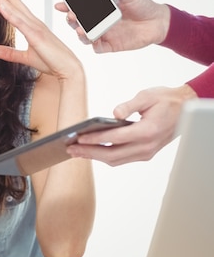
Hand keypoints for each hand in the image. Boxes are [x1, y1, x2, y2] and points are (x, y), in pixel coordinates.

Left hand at [0, 0, 81, 79]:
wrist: (67, 69)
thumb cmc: (51, 61)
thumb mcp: (25, 57)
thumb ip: (10, 53)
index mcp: (32, 25)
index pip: (16, 7)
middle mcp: (34, 22)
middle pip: (15, 2)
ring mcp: (36, 27)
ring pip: (16, 9)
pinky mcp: (36, 36)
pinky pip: (21, 24)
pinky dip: (11, 15)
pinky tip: (1, 7)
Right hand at [55, 0, 170, 52]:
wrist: (158, 22)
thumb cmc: (143, 6)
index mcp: (99, 9)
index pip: (79, 8)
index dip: (68, 7)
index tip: (61, 5)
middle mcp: (98, 22)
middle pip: (78, 23)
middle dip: (71, 19)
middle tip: (70, 15)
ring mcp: (104, 34)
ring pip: (84, 36)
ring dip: (79, 33)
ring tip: (79, 29)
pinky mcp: (111, 45)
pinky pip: (97, 47)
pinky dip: (93, 44)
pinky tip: (93, 39)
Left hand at [66, 85, 196, 164]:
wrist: (185, 109)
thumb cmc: (166, 101)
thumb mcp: (147, 96)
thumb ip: (129, 105)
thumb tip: (114, 114)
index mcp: (147, 131)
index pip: (116, 138)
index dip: (95, 140)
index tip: (79, 139)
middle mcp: (147, 146)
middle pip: (112, 154)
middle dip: (89, 153)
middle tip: (71, 149)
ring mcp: (146, 152)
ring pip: (116, 160)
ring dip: (95, 157)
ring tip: (76, 152)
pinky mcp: (145, 154)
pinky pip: (121, 159)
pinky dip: (105, 156)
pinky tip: (92, 151)